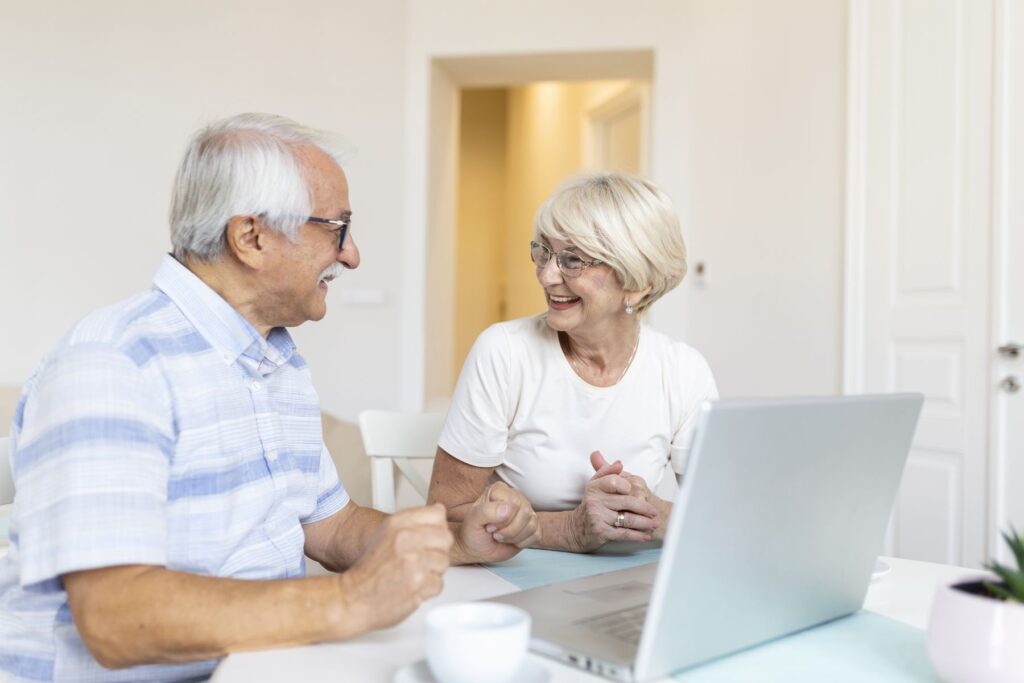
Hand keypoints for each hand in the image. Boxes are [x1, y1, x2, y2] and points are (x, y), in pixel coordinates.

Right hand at [338, 504, 452, 630]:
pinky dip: (428, 589)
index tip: (429, 538)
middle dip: (437, 550)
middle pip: (446, 538)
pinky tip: (413, 587)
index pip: (438, 513)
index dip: (436, 528)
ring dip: (432, 571)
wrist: (353, 598)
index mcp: (397, 524)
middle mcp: (406, 539)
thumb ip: (413, 521)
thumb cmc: (369, 570)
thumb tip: (440, 511)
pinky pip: (439, 583)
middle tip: (422, 559)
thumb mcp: (385, 533)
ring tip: (414, 574)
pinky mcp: (419, 584)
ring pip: (444, 562)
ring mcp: (413, 562)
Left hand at [456, 482, 537, 563]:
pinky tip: (510, 540)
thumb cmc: (473, 531)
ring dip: (514, 537)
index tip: (488, 525)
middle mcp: (516, 497)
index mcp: (500, 490)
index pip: (513, 502)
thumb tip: (507, 509)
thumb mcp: (473, 520)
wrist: (476, 548)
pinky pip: (536, 534)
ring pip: (532, 524)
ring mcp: (526, 511)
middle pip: (525, 512)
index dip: (501, 519)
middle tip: (494, 532)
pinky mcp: (532, 526)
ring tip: (501, 536)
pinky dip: (522, 542)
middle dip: (508, 529)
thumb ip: (487, 511)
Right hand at [570, 451, 659, 551]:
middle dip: (645, 508)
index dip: (628, 486)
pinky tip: (645, 535)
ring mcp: (597, 516)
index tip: (640, 491)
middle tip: (655, 512)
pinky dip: (637, 535)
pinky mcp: (601, 532)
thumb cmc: (592, 504)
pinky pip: (623, 533)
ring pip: (628, 519)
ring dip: (645, 523)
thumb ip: (607, 471)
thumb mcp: (595, 485)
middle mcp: (594, 500)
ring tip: (654, 524)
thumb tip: (619, 463)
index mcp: (595, 486)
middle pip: (627, 502)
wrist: (576, 528)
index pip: (615, 481)